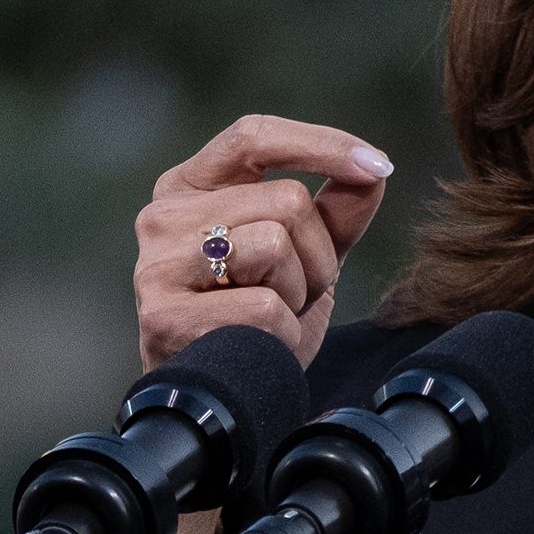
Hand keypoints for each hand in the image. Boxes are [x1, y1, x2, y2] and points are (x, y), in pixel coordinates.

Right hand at [132, 114, 394, 372]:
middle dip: (317, 255)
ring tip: (273, 315)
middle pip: (285, 201)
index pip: (253, 136)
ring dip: (299, 292)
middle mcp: (162, 215)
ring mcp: (156, 265)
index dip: (321, 144)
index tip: (377, 165)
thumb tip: (373, 170)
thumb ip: (336, 213)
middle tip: (296, 292)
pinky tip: (257, 344)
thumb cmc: (257, 319)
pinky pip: (264, 307)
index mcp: (190, 186)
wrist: (222, 397)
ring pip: (275, 247)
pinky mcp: (162, 316)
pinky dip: (283, 334)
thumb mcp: (305, 257)